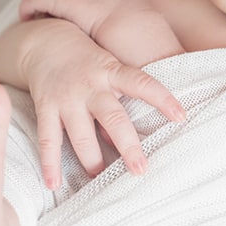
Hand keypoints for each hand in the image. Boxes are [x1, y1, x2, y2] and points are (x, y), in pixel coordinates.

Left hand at [19, 0, 182, 67]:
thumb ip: (124, 18)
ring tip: (36, 16)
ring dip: (41, 0)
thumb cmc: (143, 37)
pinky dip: (29, 6)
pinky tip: (26, 18)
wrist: (140, 33)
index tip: (68, 5)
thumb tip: (121, 32)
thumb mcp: (138, 20)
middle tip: (47, 11)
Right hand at [19, 19, 184, 186]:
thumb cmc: (87, 60)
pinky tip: (52, 183)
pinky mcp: (46, 107)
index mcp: (112, 72)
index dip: (163, 99)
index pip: (142, 83)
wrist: (44, 41)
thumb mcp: (109, 69)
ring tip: (101, 178)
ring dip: (92, 160)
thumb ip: (121, 100)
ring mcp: (67, 97)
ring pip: (81, 134)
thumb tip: (128, 140)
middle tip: (140, 170)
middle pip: (113, 118)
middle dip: (128, 146)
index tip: (181, 117)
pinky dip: (49, 164)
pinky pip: (48, 139)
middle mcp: (91, 85)